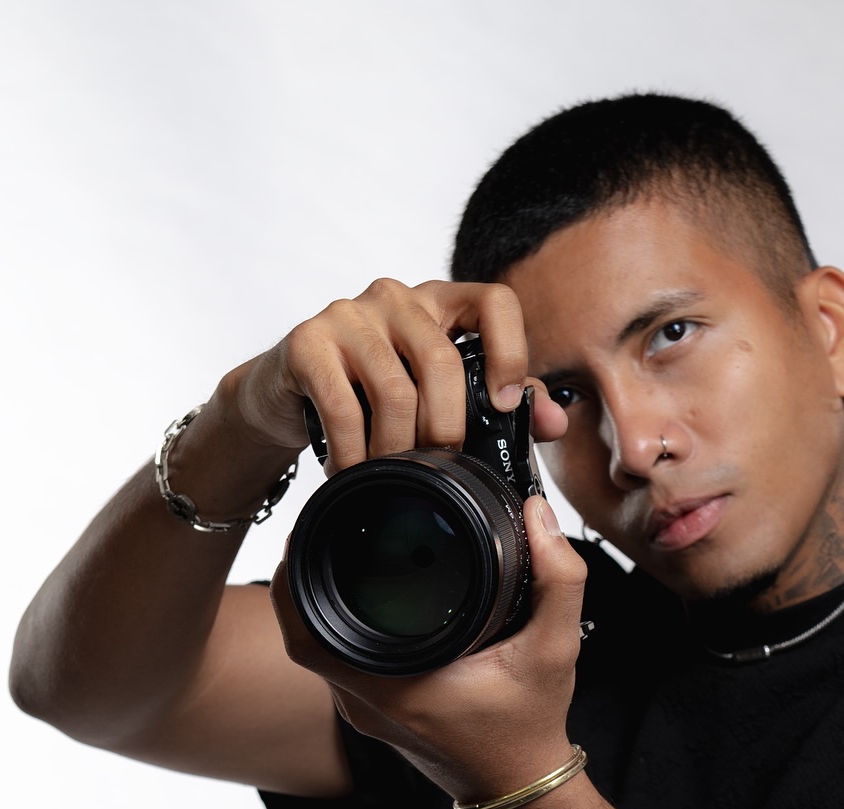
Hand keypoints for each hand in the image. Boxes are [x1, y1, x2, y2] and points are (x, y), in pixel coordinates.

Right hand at [221, 277, 569, 467]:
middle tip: (437, 467)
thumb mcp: (437, 395)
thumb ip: (499, 403)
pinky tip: (352, 471)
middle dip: (446, 430)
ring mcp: (350, 313)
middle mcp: (398, 297)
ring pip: (395, 391)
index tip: (506, 405)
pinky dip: (353, 454)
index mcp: (442, 303)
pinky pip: (345, 408)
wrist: (288, 394)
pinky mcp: (308, 340)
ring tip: (390, 477)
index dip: (510, 352)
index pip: (495, 302)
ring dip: (397, 450)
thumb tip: (555, 423)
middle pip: (443, 363)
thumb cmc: (374, 396)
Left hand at [267, 494, 589, 804]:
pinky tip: (360, 594)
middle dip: (304, 576)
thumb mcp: (556, 649)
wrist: (521, 786)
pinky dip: (341, 627)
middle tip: (322, 525)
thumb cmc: (531, 726)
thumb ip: (559, 579)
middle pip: (303, 635)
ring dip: (320, 602)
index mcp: (396, 688)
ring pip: (318, 649)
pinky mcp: (374, 714)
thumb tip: (539, 513)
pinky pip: (339, 663)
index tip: (308, 530)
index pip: (310, 635)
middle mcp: (368, 704)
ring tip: (337, 549)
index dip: (293, 580)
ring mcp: (366, 713)